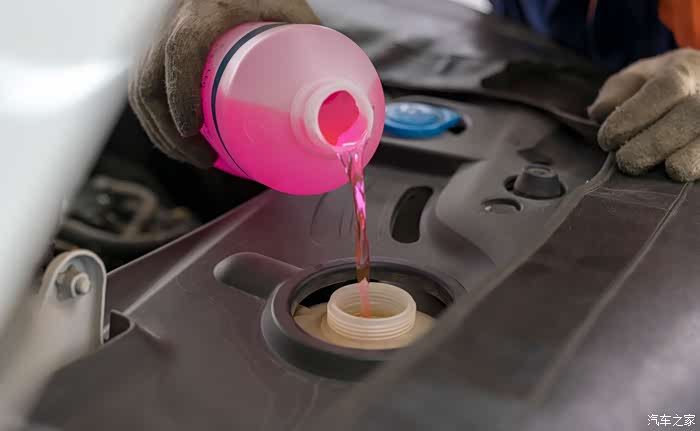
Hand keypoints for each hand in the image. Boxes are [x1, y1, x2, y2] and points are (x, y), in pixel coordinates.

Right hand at [128, 0, 318, 167]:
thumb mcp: (288, 5)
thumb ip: (307, 39)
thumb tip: (337, 96)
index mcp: (205, 10)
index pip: (180, 48)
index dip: (179, 91)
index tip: (192, 128)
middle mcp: (172, 22)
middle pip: (148, 82)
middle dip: (169, 132)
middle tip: (204, 159)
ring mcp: (158, 36)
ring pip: (141, 91)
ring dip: (161, 133)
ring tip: (197, 157)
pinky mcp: (156, 49)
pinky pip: (144, 87)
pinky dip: (158, 119)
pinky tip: (183, 140)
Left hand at [588, 48, 699, 181]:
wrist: (698, 91)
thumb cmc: (656, 89)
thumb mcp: (633, 81)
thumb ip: (615, 93)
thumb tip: (599, 113)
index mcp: (685, 68)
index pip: (666, 87)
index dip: (636, 114)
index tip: (607, 139)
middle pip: (694, 112)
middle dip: (657, 142)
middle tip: (626, 161)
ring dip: (689, 156)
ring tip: (666, 170)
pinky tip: (684, 174)